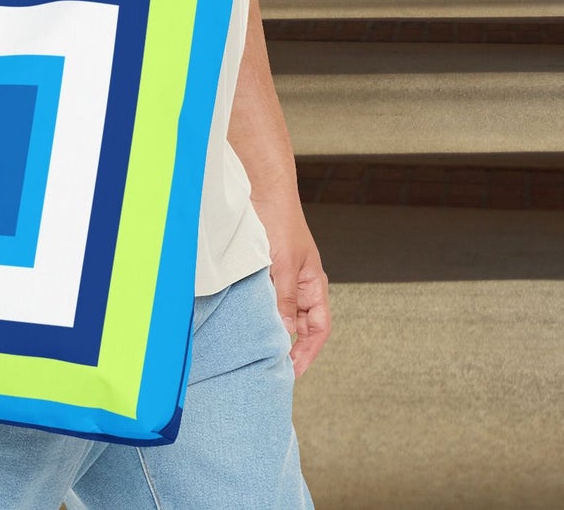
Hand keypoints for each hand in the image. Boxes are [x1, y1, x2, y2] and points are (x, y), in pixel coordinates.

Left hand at [262, 200, 329, 377]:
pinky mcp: (264, 272)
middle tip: (270, 368)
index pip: (318, 329)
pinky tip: (245, 324)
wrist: (263, 191)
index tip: (292, 372)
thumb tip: (284, 334)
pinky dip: (258, 314)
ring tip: (256, 351)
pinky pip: (264, 300)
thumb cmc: (281, 222)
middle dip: (289, 348)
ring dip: (271, 331)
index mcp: (314, 285)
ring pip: (280, 314)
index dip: (308, 352)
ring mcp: (282, 279)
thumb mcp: (284, 265)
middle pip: (300, 327)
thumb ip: (285, 299)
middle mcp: (300, 285)